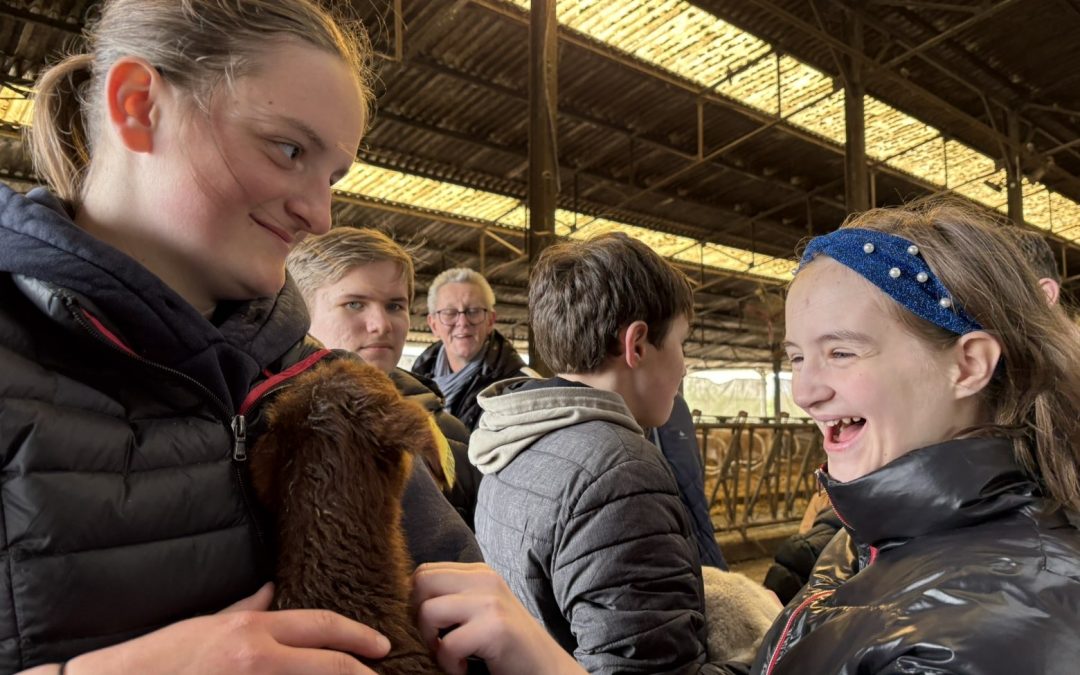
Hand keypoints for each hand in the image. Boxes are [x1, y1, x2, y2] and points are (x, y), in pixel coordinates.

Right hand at [55, 583, 390, 673]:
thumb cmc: (163, 658)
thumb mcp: (209, 624)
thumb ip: (248, 608)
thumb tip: (274, 590)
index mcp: (253, 632)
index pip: (321, 625)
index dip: (356, 635)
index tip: (380, 645)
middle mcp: (258, 659)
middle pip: (329, 664)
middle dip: (361, 671)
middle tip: (381, 673)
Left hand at [413, 563, 584, 674]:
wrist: (547, 668)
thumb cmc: (508, 644)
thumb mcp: (481, 609)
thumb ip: (455, 596)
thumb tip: (407, 599)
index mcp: (479, 573)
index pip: (424, 571)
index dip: (415, 601)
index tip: (431, 627)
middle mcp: (485, 579)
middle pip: (421, 583)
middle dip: (418, 617)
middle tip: (436, 641)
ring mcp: (491, 602)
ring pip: (428, 611)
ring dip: (431, 642)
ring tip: (451, 656)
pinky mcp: (495, 628)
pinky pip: (448, 645)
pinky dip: (449, 664)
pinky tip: (463, 669)